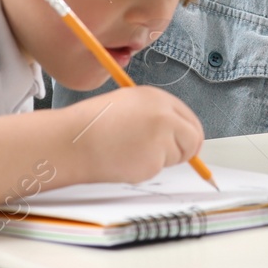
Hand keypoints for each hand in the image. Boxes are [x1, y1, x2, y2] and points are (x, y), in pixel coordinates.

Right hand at [61, 86, 204, 185]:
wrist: (74, 140)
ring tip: (130, 151)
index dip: (188, 133)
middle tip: (167, 155)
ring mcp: (161, 140)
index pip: (189, 118)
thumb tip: (178, 134)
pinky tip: (123, 159)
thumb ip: (156, 114)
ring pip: (175, 157)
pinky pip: (156, 169)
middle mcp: (165, 116)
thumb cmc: (94, 123)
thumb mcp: (129, 104)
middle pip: (193, 139)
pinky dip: (144, 168)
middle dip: (186, 150)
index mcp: (158, 98)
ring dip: (159, 159)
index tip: (185, 143)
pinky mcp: (152, 163)